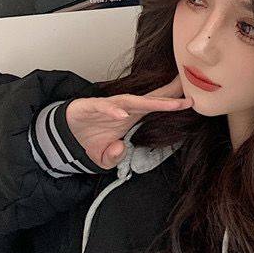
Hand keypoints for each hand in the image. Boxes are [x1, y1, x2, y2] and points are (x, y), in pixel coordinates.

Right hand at [65, 75, 191, 169]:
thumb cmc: (88, 141)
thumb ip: (115, 157)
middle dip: (168, 96)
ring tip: (168, 105)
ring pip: (131, 101)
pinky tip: (122, 114)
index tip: (190, 103)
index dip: (171, 105)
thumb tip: (120, 148)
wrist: (63, 136)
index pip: (154, 108)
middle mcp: (122, 109)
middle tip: (188, 92)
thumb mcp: (104, 159)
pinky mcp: (89, 106)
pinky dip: (112, 109)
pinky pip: (102, 106)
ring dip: (150, 103)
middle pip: (149, 100)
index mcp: (130, 118)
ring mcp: (106, 106)